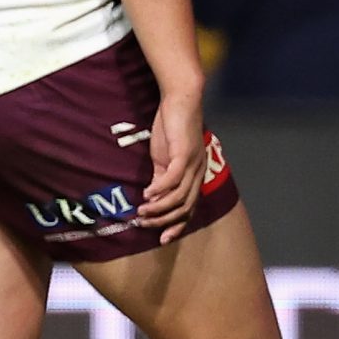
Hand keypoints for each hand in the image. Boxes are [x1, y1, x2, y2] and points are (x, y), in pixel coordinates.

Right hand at [139, 85, 208, 243]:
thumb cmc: (172, 126)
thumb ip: (161, 175)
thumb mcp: (164, 156)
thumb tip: (151, 195)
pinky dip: (160, 190)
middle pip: (185, 208)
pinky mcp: (184, 154)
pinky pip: (173, 179)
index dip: (177, 225)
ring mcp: (192, 164)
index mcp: (194, 175)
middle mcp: (197, 173)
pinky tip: (146, 195)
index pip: (190, 208)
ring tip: (140, 212)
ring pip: (179, 197)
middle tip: (144, 224)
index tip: (162, 238)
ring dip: (159, 208)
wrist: (181, 100)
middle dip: (164, 221)